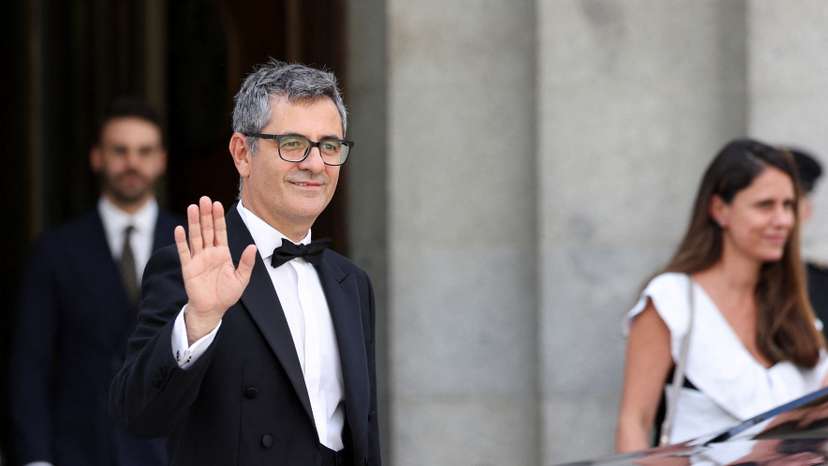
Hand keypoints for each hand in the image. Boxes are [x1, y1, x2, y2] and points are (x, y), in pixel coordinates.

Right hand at [174, 196, 256, 343]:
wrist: (212, 310)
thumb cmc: (227, 294)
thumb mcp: (241, 279)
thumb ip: (246, 262)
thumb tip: (252, 247)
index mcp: (222, 253)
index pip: (220, 231)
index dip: (218, 218)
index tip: (217, 204)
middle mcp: (209, 253)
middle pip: (207, 229)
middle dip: (206, 214)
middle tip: (204, 199)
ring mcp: (198, 259)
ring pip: (195, 237)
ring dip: (193, 222)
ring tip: (192, 207)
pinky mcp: (188, 268)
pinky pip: (184, 252)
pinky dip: (181, 241)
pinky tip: (179, 229)